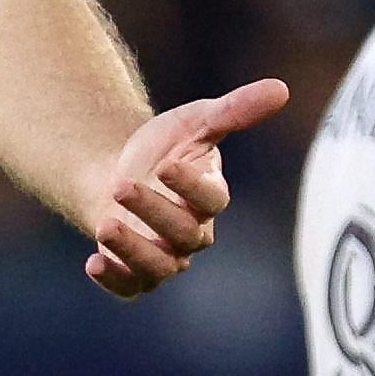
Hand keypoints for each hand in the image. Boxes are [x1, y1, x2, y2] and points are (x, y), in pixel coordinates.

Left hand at [75, 79, 288, 296]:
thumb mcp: (195, 122)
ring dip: (132, 249)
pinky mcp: (133, 274)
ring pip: (157, 266)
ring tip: (105, 225)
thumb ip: (235, 110)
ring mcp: (164, 257)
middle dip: (152, 211)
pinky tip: (92, 263)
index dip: (191, 186)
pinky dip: (112, 279)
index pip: (211, 199)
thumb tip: (282, 89)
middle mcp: (192, 233)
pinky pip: (128, 286)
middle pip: (182, 233)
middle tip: (122, 185)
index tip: (167, 165)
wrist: (115, 172)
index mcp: (209, 197)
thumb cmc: (163, 148)